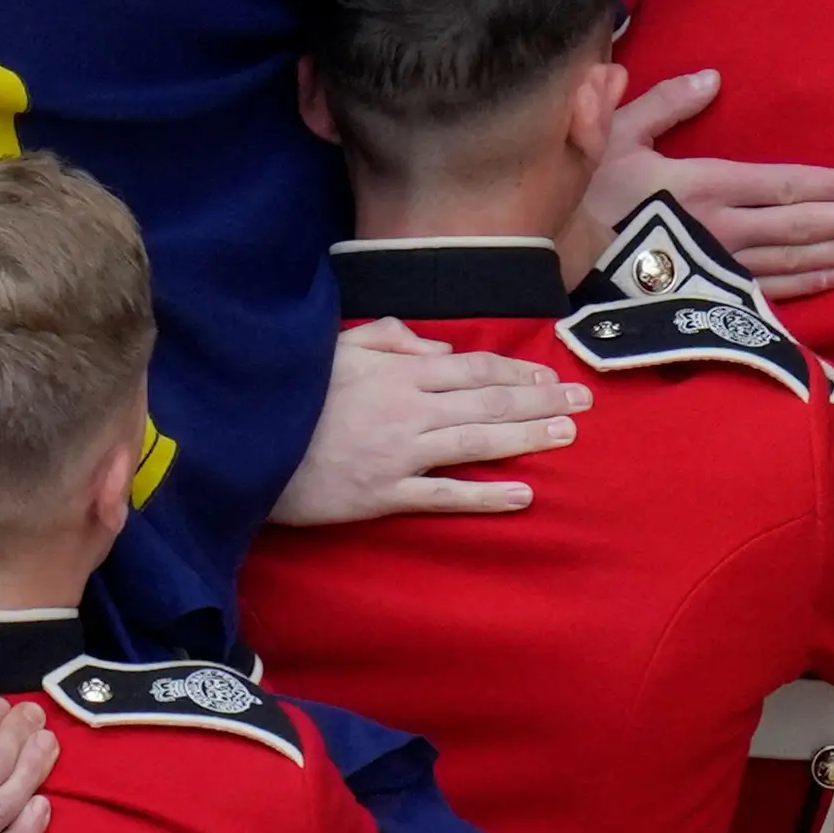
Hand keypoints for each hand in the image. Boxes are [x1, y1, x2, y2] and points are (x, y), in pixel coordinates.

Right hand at [273, 321, 588, 522]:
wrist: (249, 444)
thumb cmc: (292, 393)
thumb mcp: (336, 346)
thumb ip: (390, 336)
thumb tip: (438, 349)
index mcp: (397, 371)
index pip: (472, 368)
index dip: (516, 371)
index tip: (550, 374)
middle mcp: (407, 408)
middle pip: (487, 402)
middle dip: (540, 399)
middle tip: (584, 401)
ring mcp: (399, 454)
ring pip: (477, 442)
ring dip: (527, 437)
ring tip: (567, 435)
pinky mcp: (384, 494)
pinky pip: (445, 495)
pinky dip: (486, 494)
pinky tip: (522, 493)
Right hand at [585, 69, 833, 300]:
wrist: (551, 261)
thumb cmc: (582, 191)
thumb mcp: (614, 132)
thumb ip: (666, 102)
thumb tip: (714, 77)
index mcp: (702, 184)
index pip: (780, 186)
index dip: (828, 185)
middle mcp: (720, 228)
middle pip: (800, 226)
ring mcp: (717, 267)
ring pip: (793, 261)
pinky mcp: (707, 295)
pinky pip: (767, 291)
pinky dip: (806, 285)